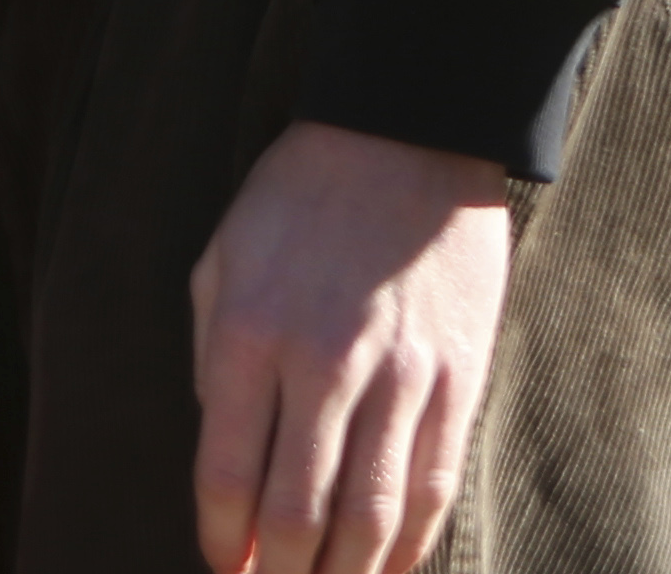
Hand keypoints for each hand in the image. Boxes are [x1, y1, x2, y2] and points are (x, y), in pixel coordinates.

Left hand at [188, 121, 514, 573]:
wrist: (403, 140)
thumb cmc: (296, 202)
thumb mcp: (220, 259)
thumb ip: (212, 355)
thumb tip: (219, 445)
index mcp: (249, 333)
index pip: (227, 469)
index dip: (221, 534)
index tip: (219, 563)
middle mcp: (323, 365)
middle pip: (300, 510)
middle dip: (280, 571)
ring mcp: (400, 379)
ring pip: (372, 514)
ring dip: (345, 573)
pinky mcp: (458, 383)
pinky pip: (433, 487)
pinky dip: (408, 542)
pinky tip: (388, 566)